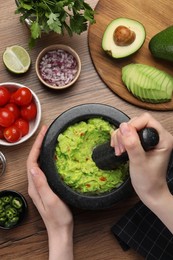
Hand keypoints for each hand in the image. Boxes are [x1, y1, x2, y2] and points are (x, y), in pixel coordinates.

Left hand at [27, 126, 72, 259]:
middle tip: (46, 132)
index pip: (32, 161)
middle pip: (33, 159)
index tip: (44, 134)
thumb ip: (42, 184)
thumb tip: (34, 168)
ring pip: (38, 163)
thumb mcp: (50, 200)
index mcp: (35, 186)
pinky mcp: (46, 187)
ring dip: (41, 150)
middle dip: (38, 144)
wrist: (61, 230)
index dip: (37, 146)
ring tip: (48, 139)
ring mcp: (40, 186)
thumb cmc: (58, 217)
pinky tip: (52, 155)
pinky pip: (44, 168)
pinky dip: (46, 158)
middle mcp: (35, 184)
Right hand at [111, 113, 172, 204]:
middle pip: (136, 122)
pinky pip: (128, 134)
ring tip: (119, 151)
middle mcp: (157, 136)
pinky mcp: (141, 142)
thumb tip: (124, 127)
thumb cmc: (148, 180)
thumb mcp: (138, 162)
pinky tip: (119, 149)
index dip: (132, 126)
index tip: (125, 140)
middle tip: (121, 148)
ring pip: (130, 127)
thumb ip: (132, 143)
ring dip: (120, 137)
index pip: (146, 120)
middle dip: (124, 133)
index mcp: (163, 139)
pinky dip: (120, 140)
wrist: (149, 191)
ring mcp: (149, 139)